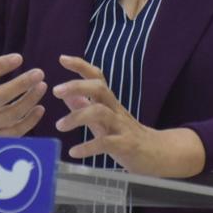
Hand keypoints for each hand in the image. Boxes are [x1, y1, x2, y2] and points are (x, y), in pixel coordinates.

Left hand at [52, 55, 204, 177]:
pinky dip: (88, 147)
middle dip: (77, 86)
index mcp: (109, 102)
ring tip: (59, 126)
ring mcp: (121, 126)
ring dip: (77, 117)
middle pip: (99, 88)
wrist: (157, 154)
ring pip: (101, 112)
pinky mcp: (126, 145)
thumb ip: (85, 107)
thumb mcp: (103, 119)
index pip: (96, 77)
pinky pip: (106, 142)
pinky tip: (73, 152)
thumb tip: (67, 95)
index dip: (80, 66)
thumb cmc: (126, 135)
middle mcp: (115, 109)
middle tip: (56, 90)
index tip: (62, 58)